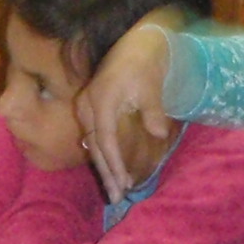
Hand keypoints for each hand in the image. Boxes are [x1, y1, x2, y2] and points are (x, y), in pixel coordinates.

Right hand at [78, 17, 176, 201]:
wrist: (136, 46)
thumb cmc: (145, 66)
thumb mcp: (151, 88)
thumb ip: (153, 111)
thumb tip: (158, 132)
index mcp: (101, 101)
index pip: (106, 139)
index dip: (114, 163)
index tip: (124, 182)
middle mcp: (88, 105)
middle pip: (96, 146)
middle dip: (107, 173)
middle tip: (117, 197)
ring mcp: (85, 106)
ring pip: (93, 144)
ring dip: (104, 167)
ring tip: (115, 190)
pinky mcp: (88, 107)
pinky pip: (94, 137)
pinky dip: (103, 155)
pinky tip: (111, 170)